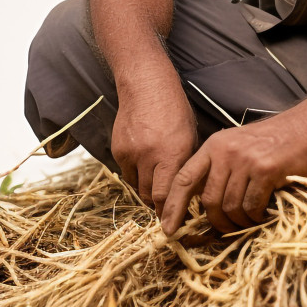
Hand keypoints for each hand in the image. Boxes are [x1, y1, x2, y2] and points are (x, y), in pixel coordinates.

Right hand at [110, 85, 197, 215]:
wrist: (146, 85)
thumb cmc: (174, 109)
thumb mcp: (189, 136)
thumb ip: (185, 164)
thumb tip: (188, 192)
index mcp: (173, 152)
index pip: (167, 195)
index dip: (171, 212)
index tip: (175, 221)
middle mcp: (150, 155)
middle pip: (150, 196)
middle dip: (159, 205)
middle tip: (166, 208)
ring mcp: (131, 153)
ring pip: (137, 186)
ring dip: (147, 190)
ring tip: (157, 185)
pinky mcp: (118, 150)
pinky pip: (126, 173)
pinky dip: (136, 175)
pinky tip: (145, 165)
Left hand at [160, 117, 306, 235]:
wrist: (305, 129)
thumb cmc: (271, 142)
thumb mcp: (236, 146)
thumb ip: (217, 169)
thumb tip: (200, 205)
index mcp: (214, 146)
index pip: (184, 178)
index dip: (173, 206)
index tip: (169, 228)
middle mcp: (225, 152)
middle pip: (209, 201)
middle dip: (217, 221)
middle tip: (228, 228)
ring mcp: (245, 161)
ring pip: (231, 207)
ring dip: (239, 221)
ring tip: (250, 220)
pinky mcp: (266, 171)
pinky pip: (252, 206)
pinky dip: (256, 216)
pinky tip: (264, 212)